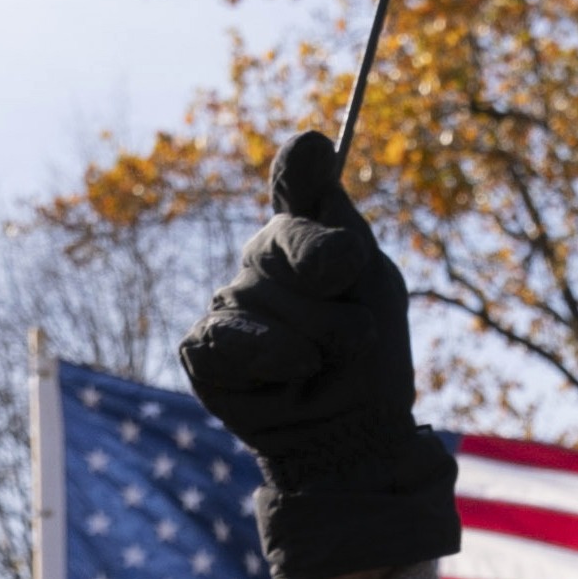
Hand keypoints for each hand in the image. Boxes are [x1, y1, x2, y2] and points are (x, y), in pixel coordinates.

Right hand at [179, 130, 463, 578]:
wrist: (352, 438)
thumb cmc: (370, 362)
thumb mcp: (374, 285)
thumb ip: (338, 223)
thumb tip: (311, 141)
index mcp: (306, 236)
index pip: (296, 187)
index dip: (300, 172)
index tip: (313, 149)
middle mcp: (260, 261)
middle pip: (283, 244)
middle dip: (331, 294)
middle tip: (355, 335)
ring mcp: (229, 303)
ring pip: (263, 297)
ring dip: (313, 341)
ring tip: (322, 367)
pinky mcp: (203, 349)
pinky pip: (228, 335)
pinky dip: (269, 358)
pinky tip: (288, 377)